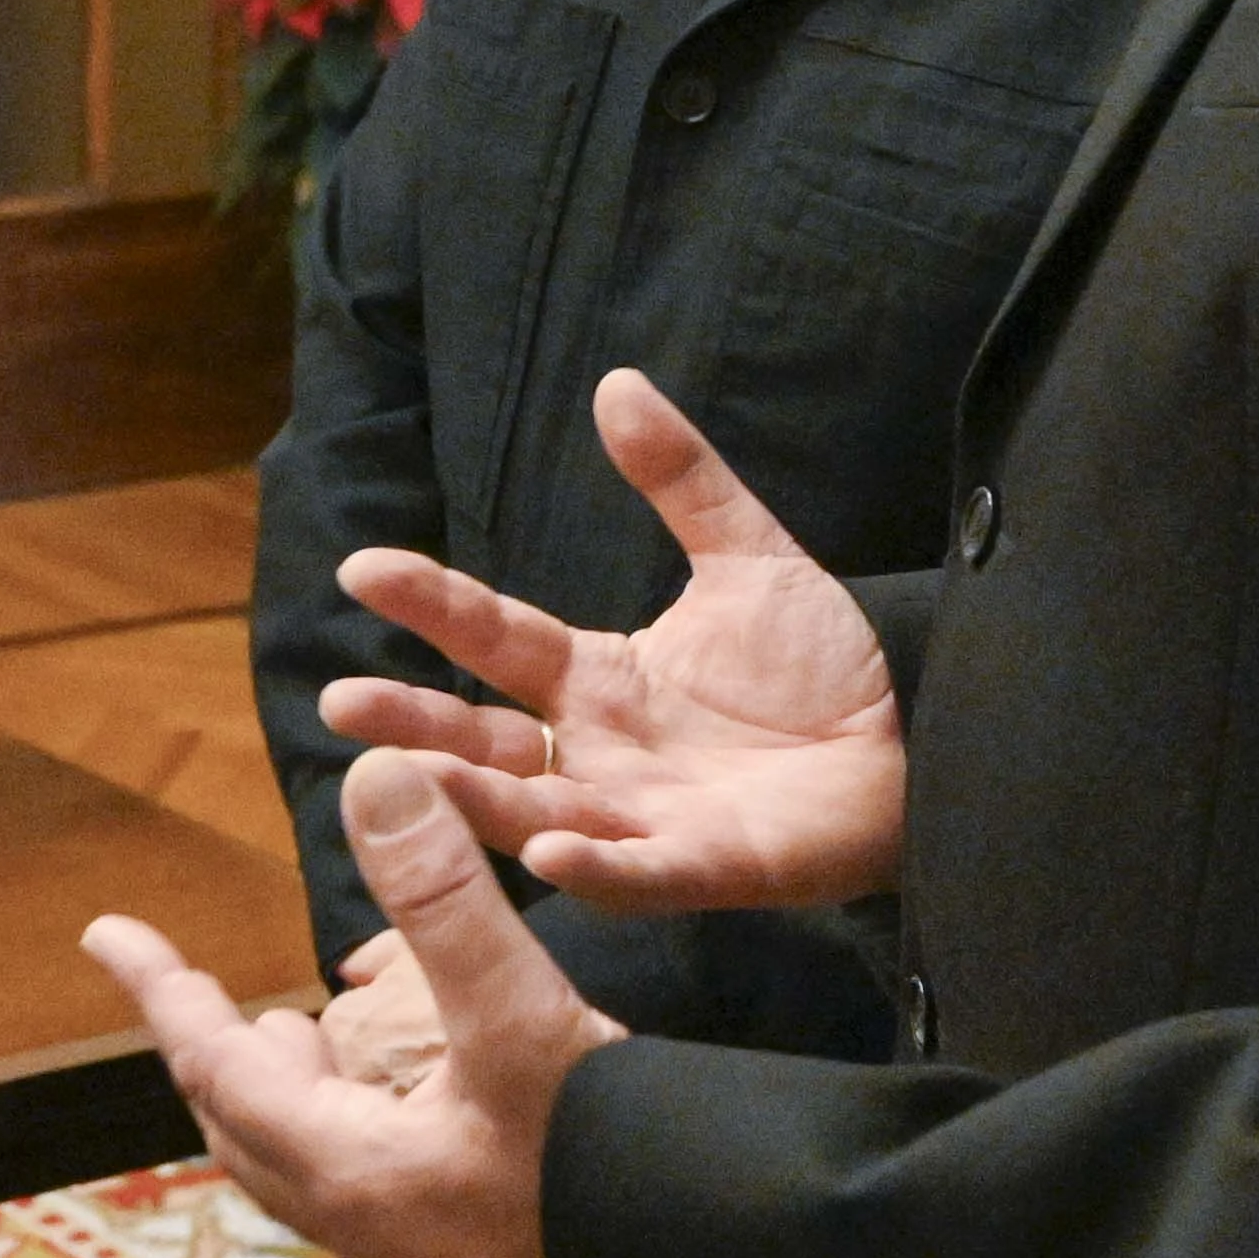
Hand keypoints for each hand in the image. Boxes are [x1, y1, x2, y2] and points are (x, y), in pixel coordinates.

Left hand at [91, 755, 615, 1257]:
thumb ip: (446, 903)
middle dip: (216, 1049)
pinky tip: (417, 1102)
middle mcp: (365, 1223)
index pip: (215, 1064)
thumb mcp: (523, 1022)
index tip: (105, 932)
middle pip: (245, 1126)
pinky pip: (371, 1186)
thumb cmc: (612, 1189)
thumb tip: (371, 778)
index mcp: (347, 1166)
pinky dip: (358, 1124)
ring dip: (287, 1094)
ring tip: (302, 1032)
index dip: (162, 989)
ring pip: (307, 1163)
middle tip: (196, 991)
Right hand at [316, 368, 909, 910]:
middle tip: (341, 703)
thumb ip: (682, 480)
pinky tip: (553, 853)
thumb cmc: (821, 669)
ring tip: (410, 776)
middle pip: (486, 743)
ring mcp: (642, 817)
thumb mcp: (748, 557)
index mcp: (596, 681)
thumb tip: (617, 383)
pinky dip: (594, 869)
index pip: (496, 638)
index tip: (361, 567)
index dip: (432, 603)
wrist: (917, 742)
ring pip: (536, 813)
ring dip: (475, 800)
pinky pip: (637, 874)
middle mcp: (598, 755)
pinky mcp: (702, 867)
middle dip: (413, 727)